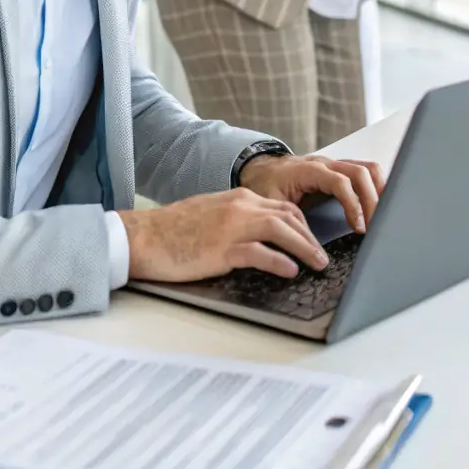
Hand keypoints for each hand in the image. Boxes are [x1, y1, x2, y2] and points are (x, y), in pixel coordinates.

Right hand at [119, 188, 330, 282]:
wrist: (144, 236)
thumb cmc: (174, 230)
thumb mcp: (212, 214)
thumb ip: (238, 220)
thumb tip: (262, 237)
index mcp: (238, 198)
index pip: (283, 207)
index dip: (303, 225)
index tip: (313, 241)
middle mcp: (239, 207)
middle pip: (289, 216)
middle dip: (311, 237)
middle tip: (323, 257)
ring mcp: (231, 226)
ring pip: (280, 230)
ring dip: (304, 247)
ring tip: (318, 264)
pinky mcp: (220, 248)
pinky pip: (258, 252)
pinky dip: (279, 261)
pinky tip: (290, 270)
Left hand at [239, 154, 385, 233]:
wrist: (260, 170)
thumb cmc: (265, 187)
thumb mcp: (270, 206)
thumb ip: (290, 222)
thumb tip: (309, 247)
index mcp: (308, 170)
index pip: (340, 182)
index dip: (353, 204)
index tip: (360, 228)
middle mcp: (325, 163)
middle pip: (360, 172)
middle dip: (372, 200)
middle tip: (377, 227)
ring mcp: (334, 164)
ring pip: (367, 168)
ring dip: (378, 191)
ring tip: (383, 217)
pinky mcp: (339, 169)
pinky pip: (364, 171)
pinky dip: (376, 186)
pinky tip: (379, 205)